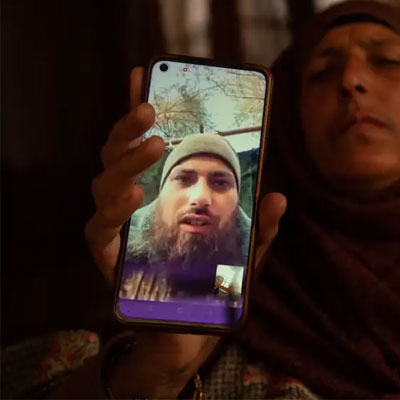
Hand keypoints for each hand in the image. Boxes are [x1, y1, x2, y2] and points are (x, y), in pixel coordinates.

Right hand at [84, 67, 286, 397]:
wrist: (191, 332)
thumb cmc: (216, 283)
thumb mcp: (247, 253)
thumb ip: (261, 227)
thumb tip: (279, 196)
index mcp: (161, 191)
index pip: (145, 143)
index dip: (140, 109)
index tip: (144, 73)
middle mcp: (132, 203)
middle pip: (118, 154)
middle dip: (130, 126)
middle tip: (150, 107)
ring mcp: (116, 227)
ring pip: (104, 181)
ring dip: (126, 159)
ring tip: (154, 145)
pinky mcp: (106, 255)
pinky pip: (98, 225)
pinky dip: (113, 207)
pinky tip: (134, 193)